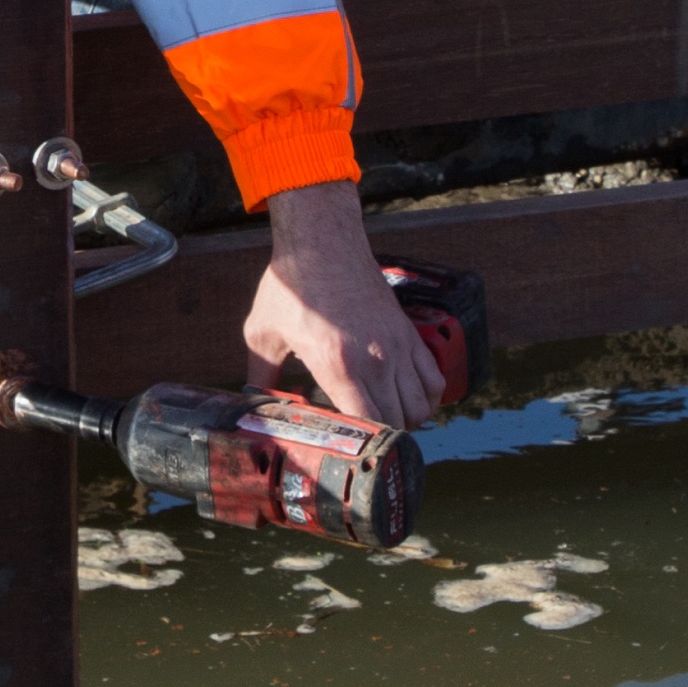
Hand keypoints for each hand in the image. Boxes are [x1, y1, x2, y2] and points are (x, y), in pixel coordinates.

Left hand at [245, 179, 446, 423]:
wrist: (322, 240)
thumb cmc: (291, 285)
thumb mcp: (262, 332)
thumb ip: (260, 375)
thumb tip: (252, 402)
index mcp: (337, 365)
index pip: (366, 426)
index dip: (360, 444)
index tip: (346, 446)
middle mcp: (375, 359)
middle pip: (398, 422)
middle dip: (383, 438)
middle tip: (364, 438)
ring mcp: (397, 345)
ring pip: (421, 406)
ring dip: (407, 421)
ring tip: (387, 422)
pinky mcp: (408, 332)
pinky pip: (435, 378)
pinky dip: (428, 398)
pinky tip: (409, 399)